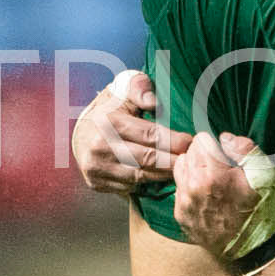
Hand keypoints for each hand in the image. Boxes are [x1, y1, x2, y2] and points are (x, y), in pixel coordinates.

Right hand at [72, 71, 190, 194]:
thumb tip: (153, 102)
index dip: (175, 141)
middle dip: (175, 161)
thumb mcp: (123, 88)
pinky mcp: (96, 183)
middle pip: (148, 160)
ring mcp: (96, 168)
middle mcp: (100, 147)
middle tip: (194, 160)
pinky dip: (148, 185)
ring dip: (165, 175)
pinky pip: (129, 188)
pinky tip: (163, 178)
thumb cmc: (111, 107)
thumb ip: (139, 87)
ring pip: (140, 177)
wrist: (80, 131)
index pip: (150, 135)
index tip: (192, 142)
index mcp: (109, 122)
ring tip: (183, 170)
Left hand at [171, 130, 261, 256]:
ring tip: (213, 181)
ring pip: (180, 170)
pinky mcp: (181, 216)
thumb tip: (224, 138)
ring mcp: (184, 204)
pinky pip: (179, 190)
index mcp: (212, 175)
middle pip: (187, 153)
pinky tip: (208, 197)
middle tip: (222, 168)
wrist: (255, 250)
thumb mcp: (266, 175)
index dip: (216, 145)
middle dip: (203, 156)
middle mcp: (191, 188)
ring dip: (193, 170)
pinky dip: (190, 188)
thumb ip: (245, 149)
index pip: (200, 140)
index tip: (226, 155)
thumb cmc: (263, 211)